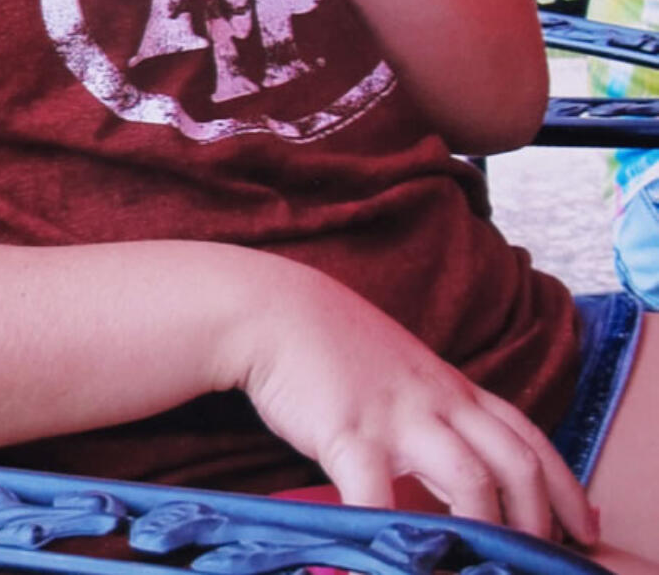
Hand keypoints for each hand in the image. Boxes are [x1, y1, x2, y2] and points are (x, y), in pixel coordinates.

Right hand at [224, 263, 597, 547]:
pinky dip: (392, 537)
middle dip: (536, 519)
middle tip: (540, 560)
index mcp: (449, 387)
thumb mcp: (397, 370)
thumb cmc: (328, 344)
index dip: (563, 483)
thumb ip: (428, 410)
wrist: (273, 309)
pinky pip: (380, 498)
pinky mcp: (350, 434)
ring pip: (469, 481)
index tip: (584, 524)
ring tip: (479, 570)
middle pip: (513, 462)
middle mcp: (436, 401)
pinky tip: (389, 562)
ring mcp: (396, 417)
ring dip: (484, 533)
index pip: (526, 434)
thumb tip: (449, 465)